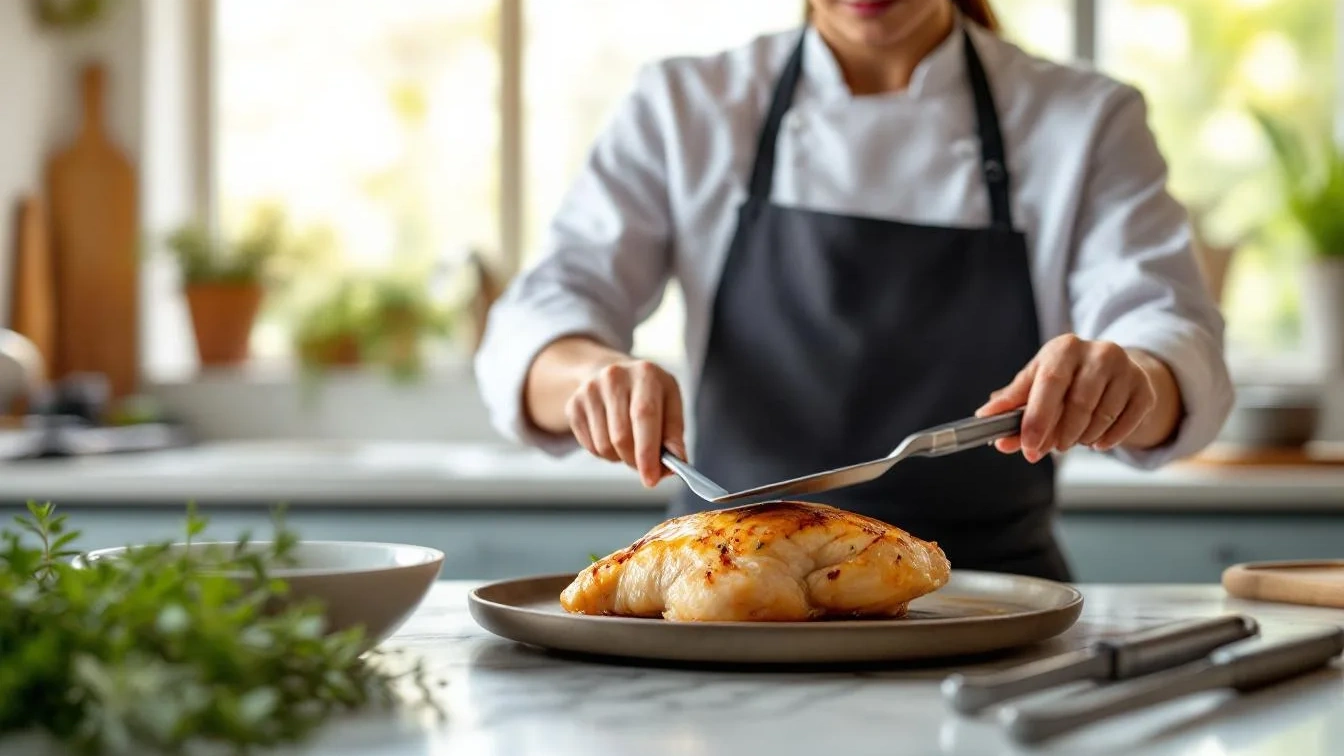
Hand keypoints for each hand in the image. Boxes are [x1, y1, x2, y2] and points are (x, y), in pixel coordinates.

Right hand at [565, 358, 685, 486]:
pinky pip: (590, 447)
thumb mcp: (670, 403)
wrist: (616, 376)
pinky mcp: (574, 405)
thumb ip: (674, 434)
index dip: (647, 451)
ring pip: (604, 446)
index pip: (644, 415)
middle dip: (635, 460)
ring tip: (630, 444)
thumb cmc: (649, 394)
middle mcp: (614, 377)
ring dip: (620, 457)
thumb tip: (676, 462)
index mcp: (645, 373)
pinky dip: (605, 454)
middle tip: (645, 466)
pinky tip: (612, 437)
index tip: (651, 478)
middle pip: (621, 436)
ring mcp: (590, 390)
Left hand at [976, 334, 1178, 461]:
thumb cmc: (1064, 378)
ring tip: (1071, 438)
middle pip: (1079, 403)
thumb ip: (1011, 403)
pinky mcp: (1145, 389)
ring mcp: (1126, 369)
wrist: (1111, 370)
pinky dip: (1107, 440)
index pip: (1050, 383)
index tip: (1028, 446)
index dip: (1038, 418)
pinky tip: (1095, 440)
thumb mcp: (1035, 382)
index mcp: (1064, 348)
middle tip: (1049, 448)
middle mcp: (1099, 352)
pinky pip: (1124, 426)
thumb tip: (985, 417)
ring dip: (1081, 438)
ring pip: (1102, 417)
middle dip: (1060, 434)